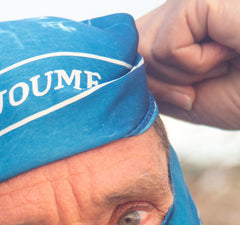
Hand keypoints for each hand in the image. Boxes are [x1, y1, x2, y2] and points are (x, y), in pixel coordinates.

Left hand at [137, 0, 239, 128]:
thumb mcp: (180, 97)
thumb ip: (147, 82)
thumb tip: (115, 77)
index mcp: (171, 28)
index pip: (127, 54)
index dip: (150, 84)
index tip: (189, 94)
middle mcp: (176, 9)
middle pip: (130, 53)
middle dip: (164, 82)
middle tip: (205, 80)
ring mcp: (187, 3)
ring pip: (144, 50)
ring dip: (183, 75)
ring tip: (221, 64)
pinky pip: (167, 46)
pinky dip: (196, 64)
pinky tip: (227, 53)